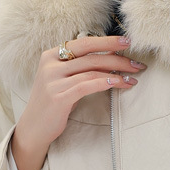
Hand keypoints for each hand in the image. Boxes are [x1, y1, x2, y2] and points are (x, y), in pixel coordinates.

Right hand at [11, 35, 146, 169]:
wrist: (33, 128)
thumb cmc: (52, 103)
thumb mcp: (61, 79)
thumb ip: (78, 66)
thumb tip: (110, 56)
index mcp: (51, 55)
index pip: (84, 43)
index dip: (107, 41)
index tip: (127, 42)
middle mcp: (50, 65)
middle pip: (90, 54)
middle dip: (117, 56)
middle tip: (137, 62)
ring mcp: (53, 80)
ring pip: (92, 70)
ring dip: (117, 73)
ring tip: (133, 78)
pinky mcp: (58, 96)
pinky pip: (87, 85)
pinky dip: (106, 82)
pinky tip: (119, 83)